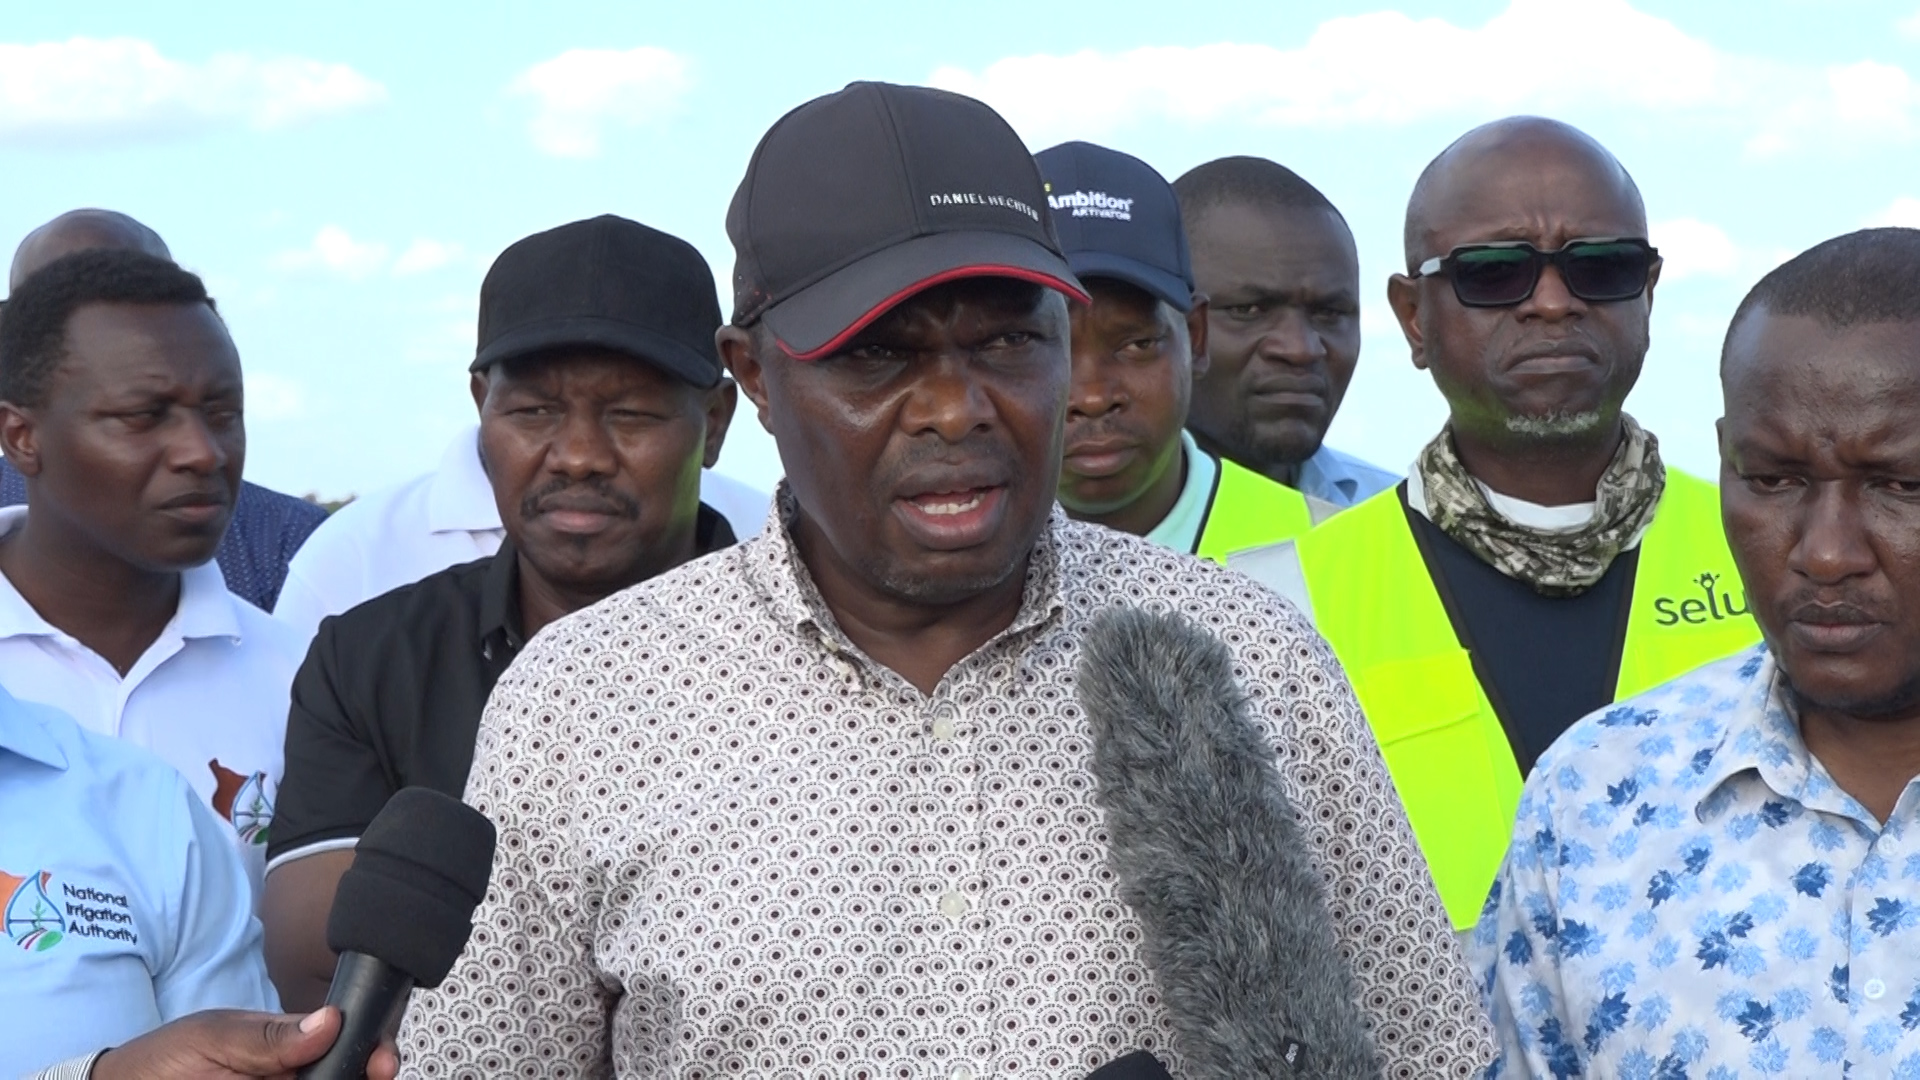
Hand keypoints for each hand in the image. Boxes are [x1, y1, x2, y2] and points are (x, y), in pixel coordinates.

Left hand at [89, 1007, 398, 1079]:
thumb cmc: (162, 1060)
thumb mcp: (214, 1037)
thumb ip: (269, 1035)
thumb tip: (330, 1020)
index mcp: (291, 1046)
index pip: (348, 1044)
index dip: (372, 1051)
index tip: (381, 1062)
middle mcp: (294, 1077)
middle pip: (347, 1075)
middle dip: (362, 1075)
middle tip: (369, 1075)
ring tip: (334, 1077)